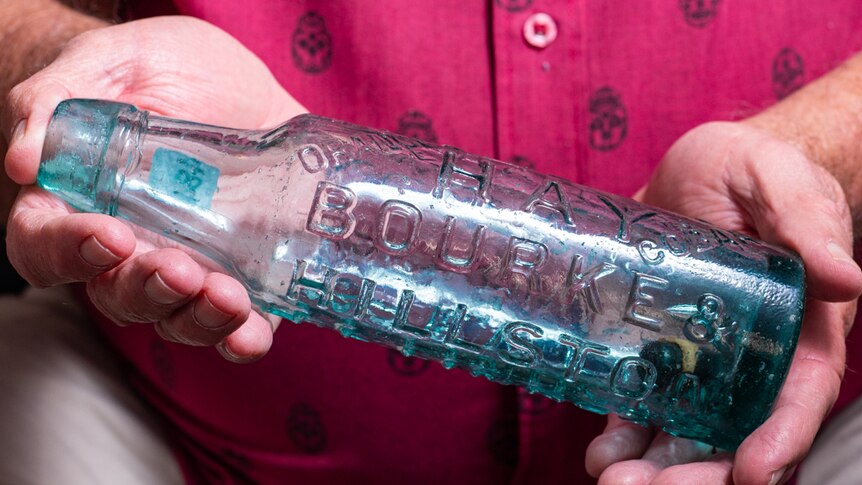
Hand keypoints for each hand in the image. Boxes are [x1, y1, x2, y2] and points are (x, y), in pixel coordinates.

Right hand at [2, 16, 306, 361]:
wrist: (236, 78)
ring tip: (228, 296)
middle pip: (118, 295)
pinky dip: (245, 336)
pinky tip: (253, 332)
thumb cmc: (157, 68)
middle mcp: (131, 247)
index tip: (110, 234)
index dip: (69, 252)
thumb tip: (23, 161)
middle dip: (148, 289)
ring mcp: (190, 263)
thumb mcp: (109, 62)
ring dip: (199, 318)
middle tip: (181, 268)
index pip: (47, 247)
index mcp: (77, 202)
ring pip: (178, 317)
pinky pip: (239, 322)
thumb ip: (56, 99)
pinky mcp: (244, 270)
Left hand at [584, 121, 861, 483]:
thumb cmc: (759, 171)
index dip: (781, 439)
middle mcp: (752, 353)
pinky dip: (624, 426)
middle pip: (735, 429)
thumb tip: (845, 278)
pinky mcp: (655, 341)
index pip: (800, 395)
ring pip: (686, 424)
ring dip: (652, 462)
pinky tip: (600, 448)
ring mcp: (700, 353)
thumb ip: (808, 226)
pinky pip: (644, 395)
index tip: (750, 472)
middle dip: (697, 469)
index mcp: (800, 324)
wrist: (706, 167)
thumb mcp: (783, 184)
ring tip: (610, 478)